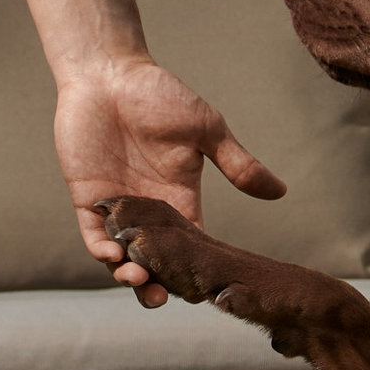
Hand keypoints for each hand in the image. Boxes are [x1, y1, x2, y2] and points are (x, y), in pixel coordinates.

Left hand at [55, 57, 285, 307]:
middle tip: (169, 297)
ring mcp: (118, 208)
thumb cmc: (159, 95)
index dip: (199, 268)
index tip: (208, 287)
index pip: (193, 245)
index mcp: (182, 198)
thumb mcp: (207, 128)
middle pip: (158, 261)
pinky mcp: (88, 198)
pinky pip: (93, 235)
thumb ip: (238, 163)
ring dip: (132, 276)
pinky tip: (113, 257)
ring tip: (141, 282)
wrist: (110, 72)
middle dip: (163, 284)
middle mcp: (150, 210)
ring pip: (124, 257)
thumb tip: (281, 191)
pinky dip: (103, 251)